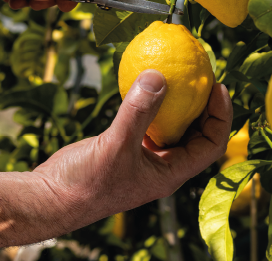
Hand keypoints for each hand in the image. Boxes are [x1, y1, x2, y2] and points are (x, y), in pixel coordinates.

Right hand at [32, 70, 232, 220]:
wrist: (51, 197)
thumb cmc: (87, 183)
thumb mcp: (116, 145)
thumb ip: (138, 111)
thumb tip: (159, 76)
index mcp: (169, 173)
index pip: (209, 145)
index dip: (220, 116)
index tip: (218, 86)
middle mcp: (161, 166)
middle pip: (195, 134)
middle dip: (202, 106)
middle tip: (202, 74)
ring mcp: (142, 157)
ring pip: (170, 126)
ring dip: (176, 102)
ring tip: (180, 74)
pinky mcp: (123, 146)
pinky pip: (145, 121)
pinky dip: (149, 103)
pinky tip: (145, 82)